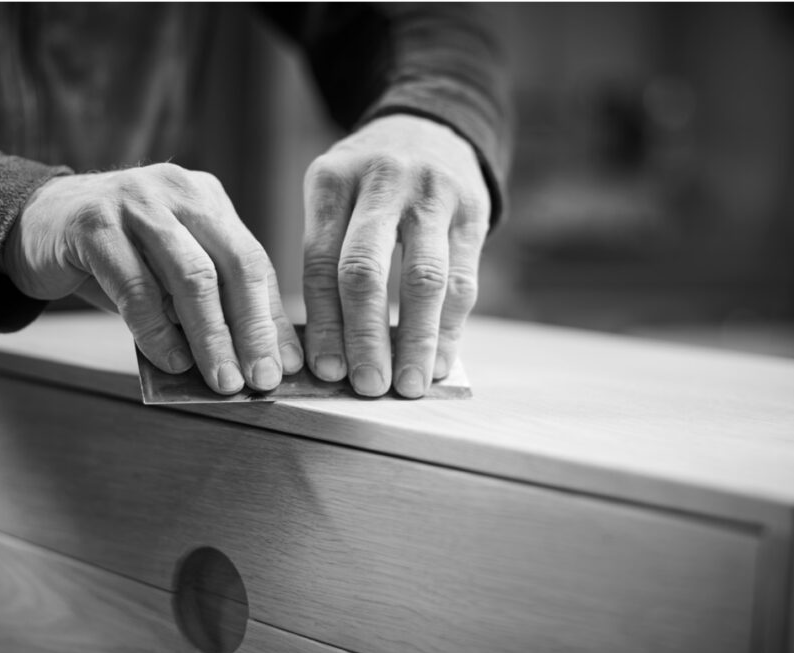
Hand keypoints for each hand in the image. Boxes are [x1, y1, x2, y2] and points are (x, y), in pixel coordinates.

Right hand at [0, 164, 302, 393]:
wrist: (29, 224)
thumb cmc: (111, 258)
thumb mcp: (167, 272)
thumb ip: (206, 303)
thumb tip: (250, 360)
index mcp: (208, 199)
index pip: (255, 262)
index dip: (273, 318)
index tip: (287, 366)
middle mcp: (180, 191)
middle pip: (235, 265)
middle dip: (252, 330)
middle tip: (261, 379)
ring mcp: (138, 201)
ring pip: (192, 277)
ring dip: (212, 337)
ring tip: (222, 380)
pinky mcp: (95, 223)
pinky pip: (137, 287)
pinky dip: (158, 331)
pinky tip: (172, 362)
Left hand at [302, 114, 489, 397]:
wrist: (430, 126)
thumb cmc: (370, 183)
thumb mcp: (336, 195)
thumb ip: (330, 256)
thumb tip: (332, 348)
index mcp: (333, 181)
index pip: (321, 262)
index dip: (324, 321)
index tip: (326, 370)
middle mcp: (381, 183)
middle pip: (365, 271)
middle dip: (365, 336)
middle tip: (367, 386)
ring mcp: (431, 194)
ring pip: (423, 279)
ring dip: (416, 340)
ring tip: (409, 385)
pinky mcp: (472, 210)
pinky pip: (462, 279)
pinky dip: (450, 327)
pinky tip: (440, 361)